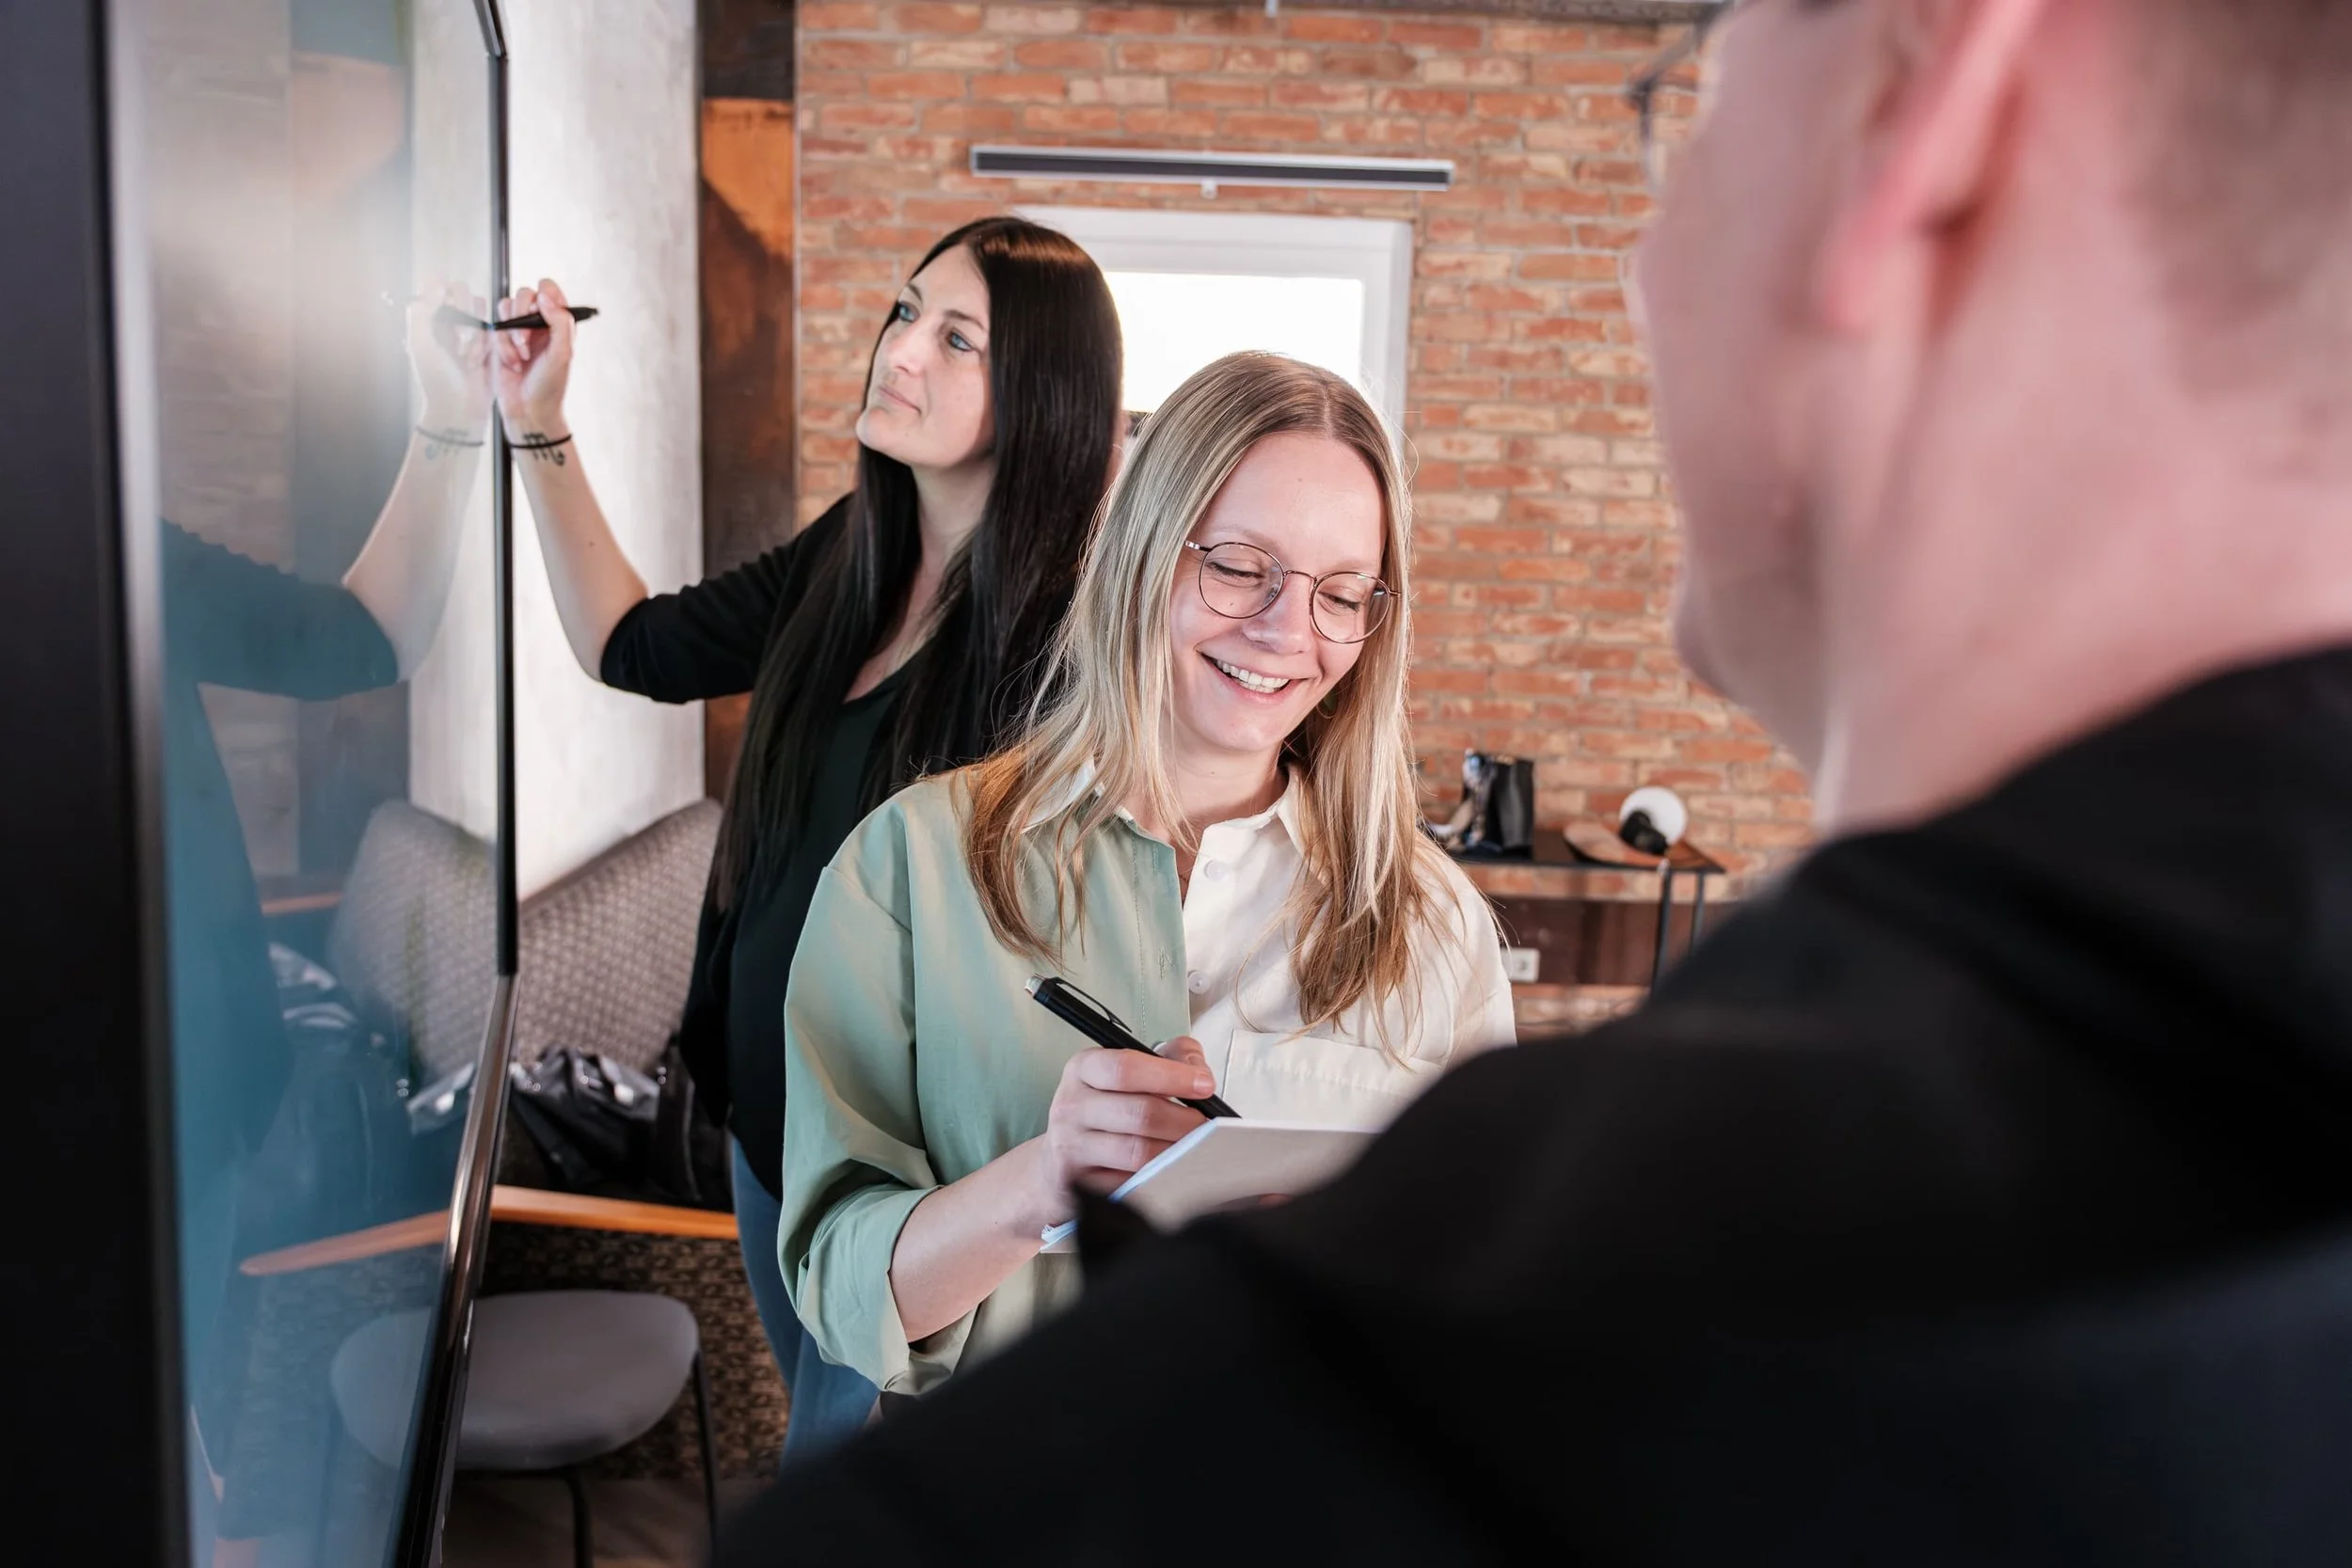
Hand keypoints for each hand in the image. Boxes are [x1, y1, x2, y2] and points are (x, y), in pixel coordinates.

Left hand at [407, 280, 490, 432]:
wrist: (460, 407)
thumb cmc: (437, 380)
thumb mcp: (421, 344)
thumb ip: (422, 311)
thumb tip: (437, 285)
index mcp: (428, 317)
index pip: (436, 284)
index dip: (443, 290)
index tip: (445, 306)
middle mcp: (448, 319)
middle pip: (461, 290)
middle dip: (464, 314)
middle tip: (459, 339)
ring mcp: (468, 329)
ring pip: (479, 308)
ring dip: (474, 333)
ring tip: (467, 357)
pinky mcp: (487, 340)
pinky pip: (492, 327)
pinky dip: (486, 345)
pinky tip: (477, 363)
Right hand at [493, 277, 575, 437]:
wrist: (528, 409)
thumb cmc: (549, 385)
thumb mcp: (562, 354)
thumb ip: (560, 323)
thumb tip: (545, 297)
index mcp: (558, 322)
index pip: (550, 290)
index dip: (544, 295)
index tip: (542, 313)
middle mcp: (539, 322)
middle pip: (524, 294)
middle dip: (521, 318)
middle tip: (526, 343)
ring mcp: (519, 329)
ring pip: (506, 308)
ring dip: (511, 334)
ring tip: (521, 357)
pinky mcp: (501, 339)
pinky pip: (496, 328)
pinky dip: (502, 346)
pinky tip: (512, 364)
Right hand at [1026, 1038, 1214, 1229]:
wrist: (1062, 1158)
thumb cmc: (1108, 1107)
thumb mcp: (1132, 1071)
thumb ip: (1172, 1057)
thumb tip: (1200, 1071)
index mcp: (1083, 1068)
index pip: (1126, 1068)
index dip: (1171, 1076)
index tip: (1204, 1084)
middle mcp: (1071, 1105)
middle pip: (1139, 1113)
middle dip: (1184, 1120)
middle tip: (1207, 1124)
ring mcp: (1071, 1146)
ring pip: (1138, 1152)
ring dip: (1176, 1151)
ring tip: (1196, 1147)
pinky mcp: (1078, 1183)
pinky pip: (1130, 1183)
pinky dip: (1158, 1178)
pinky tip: (1172, 1170)